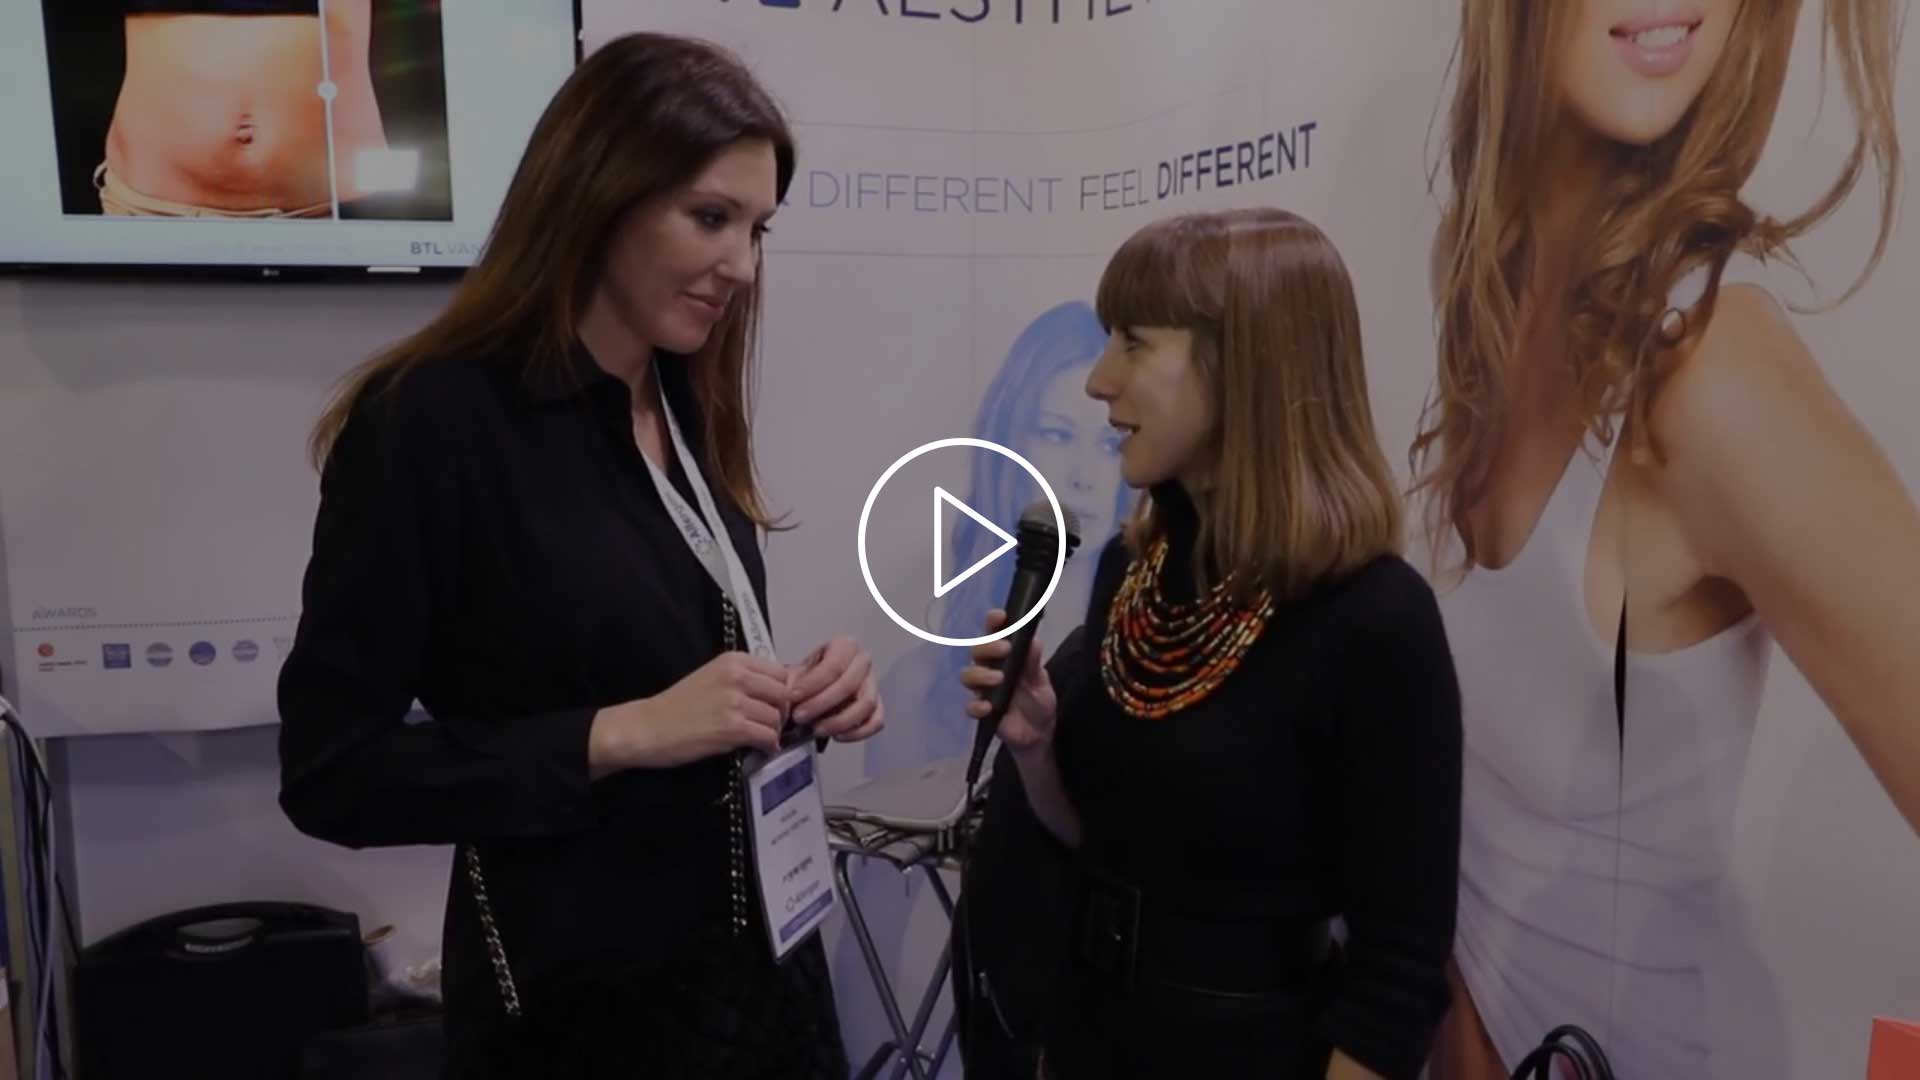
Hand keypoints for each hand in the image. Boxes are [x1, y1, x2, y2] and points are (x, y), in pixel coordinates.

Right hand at [589, 651, 788, 774]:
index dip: (783, 691)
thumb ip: (744, 679)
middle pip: (784, 693)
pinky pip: (768, 736)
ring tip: (762, 737)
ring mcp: (735, 701)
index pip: (780, 672)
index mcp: (733, 660)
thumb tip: (780, 691)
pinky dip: (768, 745)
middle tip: (772, 723)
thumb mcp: (713, 678)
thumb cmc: (676, 706)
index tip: (776, 704)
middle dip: (782, 711)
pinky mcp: (732, 727)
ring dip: (773, 731)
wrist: (648, 727)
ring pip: (777, 717)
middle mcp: (736, 676)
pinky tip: (761, 748)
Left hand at [789, 636, 884, 743]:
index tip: (792, 697)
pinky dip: (857, 732)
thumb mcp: (796, 673)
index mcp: (845, 646)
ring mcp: (873, 685)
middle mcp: (862, 662)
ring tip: (816, 729)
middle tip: (800, 717)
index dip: (812, 684)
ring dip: (839, 721)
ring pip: (865, 705)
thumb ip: (791, 684)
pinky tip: (837, 736)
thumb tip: (785, 699)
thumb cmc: (807, 679)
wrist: (813, 690)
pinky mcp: (878, 707)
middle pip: (849, 685)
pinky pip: (876, 721)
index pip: (833, 665)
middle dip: (821, 704)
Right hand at [959, 609, 1056, 755]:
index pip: (993, 634)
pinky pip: (970, 706)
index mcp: (1005, 656)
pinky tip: (988, 706)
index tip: (999, 616)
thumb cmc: (1038, 700)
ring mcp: (983, 690)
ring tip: (999, 679)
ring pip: (968, 675)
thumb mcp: (1041, 680)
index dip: (993, 623)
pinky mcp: (982, 711)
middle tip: (1005, 649)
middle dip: (987, 647)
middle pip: (976, 651)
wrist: (1039, 732)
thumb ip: (1034, 663)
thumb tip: (1033, 641)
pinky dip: (976, 705)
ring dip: (980, 674)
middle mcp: (989, 668)